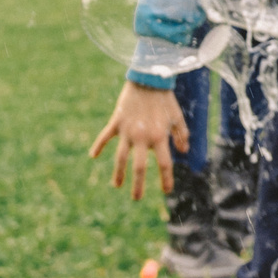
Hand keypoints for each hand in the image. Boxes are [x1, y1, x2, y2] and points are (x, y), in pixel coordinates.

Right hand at [89, 81, 188, 199]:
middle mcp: (142, 137)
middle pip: (139, 167)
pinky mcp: (116, 122)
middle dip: (138, 185)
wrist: (148, 78)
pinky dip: (98, 146)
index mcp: (159, 136)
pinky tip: (93, 156)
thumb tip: (183, 151)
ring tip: (116, 185)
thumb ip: (182, 135)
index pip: (164, 163)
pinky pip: (105, 137)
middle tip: (137, 199)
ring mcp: (127, 130)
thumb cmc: (165, 99)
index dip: (166, 179)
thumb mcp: (177, 117)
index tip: (167, 191)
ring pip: (120, 157)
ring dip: (118, 173)